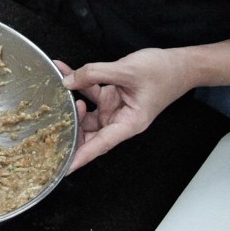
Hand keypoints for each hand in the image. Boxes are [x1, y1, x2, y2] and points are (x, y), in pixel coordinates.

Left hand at [56, 48, 194, 172]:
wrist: (180, 63)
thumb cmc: (164, 72)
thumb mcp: (127, 70)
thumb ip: (96, 73)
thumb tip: (70, 80)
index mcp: (130, 123)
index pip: (101, 144)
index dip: (82, 155)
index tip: (65, 167)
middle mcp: (120, 119)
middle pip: (90, 132)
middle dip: (69, 127)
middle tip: (49, 123)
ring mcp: (115, 108)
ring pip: (86, 113)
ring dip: (70, 102)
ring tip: (55, 88)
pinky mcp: (112, 95)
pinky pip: (90, 91)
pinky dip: (78, 82)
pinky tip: (64, 71)